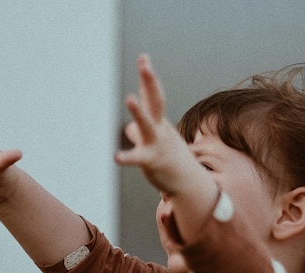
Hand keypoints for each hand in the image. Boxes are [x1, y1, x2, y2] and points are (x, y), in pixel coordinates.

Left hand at [115, 55, 194, 195]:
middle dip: (150, 81)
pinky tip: (116, 157)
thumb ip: (139, 132)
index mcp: (159, 122)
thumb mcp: (154, 142)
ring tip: (129, 98)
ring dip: (138, 112)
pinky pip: (137, 158)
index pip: (153, 96)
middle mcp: (159, 128)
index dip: (148, 78)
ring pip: (146, 125)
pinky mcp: (151, 161)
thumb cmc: (170, 160)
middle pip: (155, 101)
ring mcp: (156, 143)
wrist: (188, 184)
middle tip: (145, 64)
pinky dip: (127, 157)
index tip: (143, 57)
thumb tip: (129, 128)